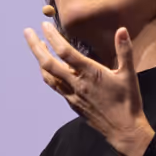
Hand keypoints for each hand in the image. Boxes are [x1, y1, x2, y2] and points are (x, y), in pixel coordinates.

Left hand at [23, 20, 153, 155]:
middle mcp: (76, 84)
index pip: (65, 52)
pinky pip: (55, 86)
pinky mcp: (72, 103)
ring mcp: (72, 95)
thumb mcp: (128, 74)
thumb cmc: (127, 102)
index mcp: (89, 74)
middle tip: (27, 32)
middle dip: (36, 46)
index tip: (44, 25)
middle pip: (48, 63)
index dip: (53, 37)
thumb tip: (122, 30)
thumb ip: (124, 51)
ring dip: (39, 60)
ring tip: (37, 46)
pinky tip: (48, 69)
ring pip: (48, 76)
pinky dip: (47, 74)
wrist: (122, 129)